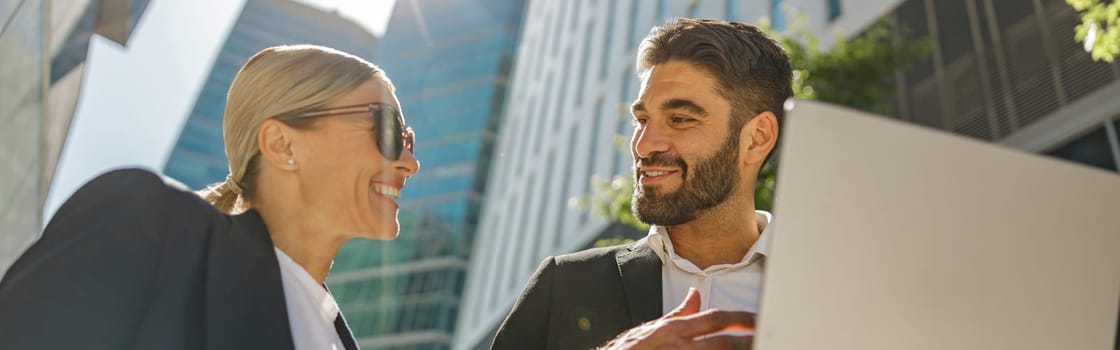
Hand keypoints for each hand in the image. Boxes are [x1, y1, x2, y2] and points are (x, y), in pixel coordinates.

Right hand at [597, 288, 753, 348]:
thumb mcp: (652, 329)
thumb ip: (679, 314)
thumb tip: (696, 296)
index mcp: (673, 329)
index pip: (714, 318)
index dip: (741, 319)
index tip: (759, 321)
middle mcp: (677, 345)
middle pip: (723, 342)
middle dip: (748, 340)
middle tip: (768, 338)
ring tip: (756, 349)